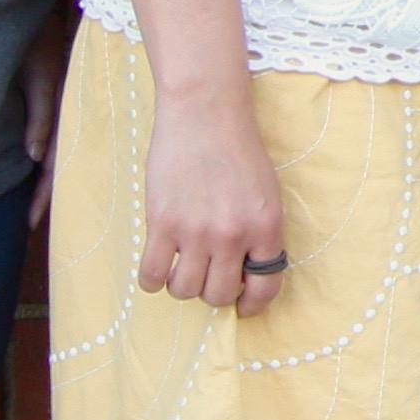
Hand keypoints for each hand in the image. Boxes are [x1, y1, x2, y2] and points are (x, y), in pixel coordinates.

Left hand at [18, 35, 67, 228]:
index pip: (56, 166)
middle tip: (28, 225)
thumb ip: (40, 117)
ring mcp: (58, 112)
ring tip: (32, 206)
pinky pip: (50, 139)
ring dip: (44, 181)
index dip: (43, 196)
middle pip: (57, 167)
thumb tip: (35, 158)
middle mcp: (65, 119)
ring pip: (55, 156)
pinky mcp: (50, 102)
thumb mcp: (39, 78)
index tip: (29, 223)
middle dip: (44, 197)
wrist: (39, 15)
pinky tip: (35, 168)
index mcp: (66, 116)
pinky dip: (43, 160)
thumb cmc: (39, 42)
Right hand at [138, 89, 287, 313]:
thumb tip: (245, 272)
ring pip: (185, 289)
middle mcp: (234, 236)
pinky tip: (157, 267)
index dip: (253, 305)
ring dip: (182, 285)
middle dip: (213, 292)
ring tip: (181, 267)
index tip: (242, 306)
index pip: (265, 288)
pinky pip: (153, 274)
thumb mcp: (265, 193)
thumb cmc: (237, 149)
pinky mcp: (162, 223)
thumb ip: (259, 233)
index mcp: (266, 228)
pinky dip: (153, 279)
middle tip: (206, 275)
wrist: (205, 114)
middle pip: (218, 295)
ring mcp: (196, 232)